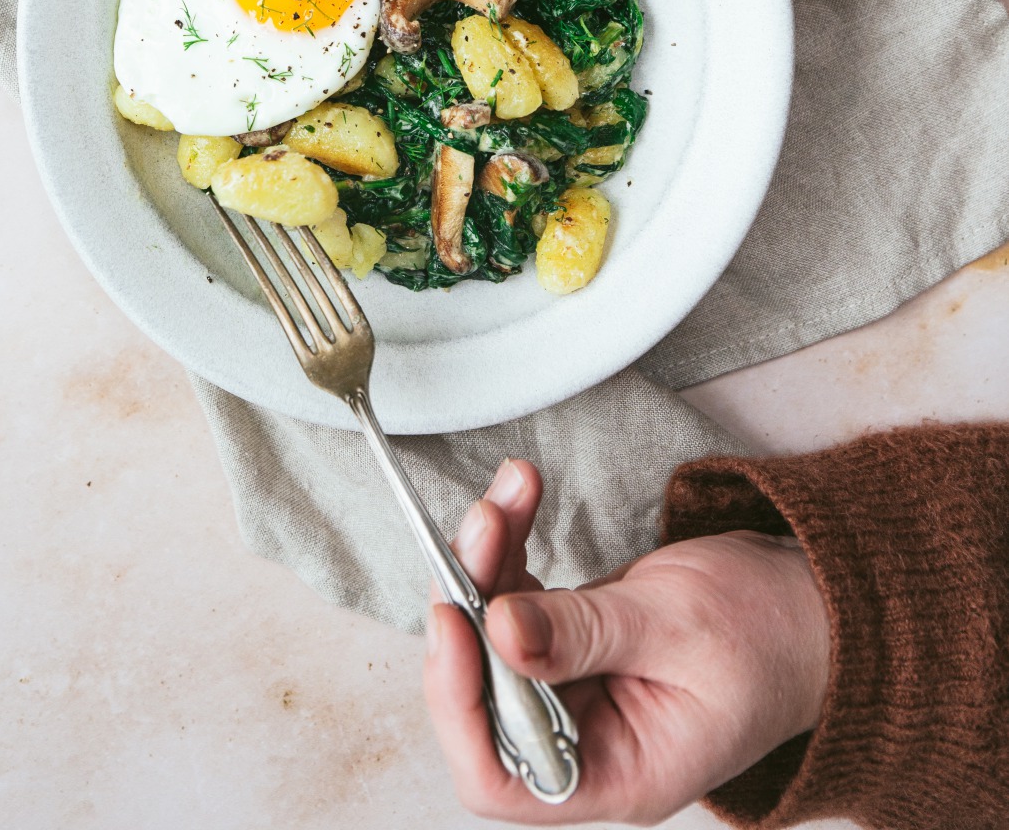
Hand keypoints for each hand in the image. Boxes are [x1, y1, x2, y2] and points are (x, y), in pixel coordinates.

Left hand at [423, 460, 829, 823]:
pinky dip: (512, 546)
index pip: (500, 775)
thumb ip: (585, 633)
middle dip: (473, 604)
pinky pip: (519, 598)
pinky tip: (520, 496)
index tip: (455, 618)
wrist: (815, 601)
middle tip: (483, 527)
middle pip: (484, 693)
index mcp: (616, 771)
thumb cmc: (771, 631)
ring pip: (494, 634)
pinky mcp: (576, 639)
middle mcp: (587, 740)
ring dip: (489, 559)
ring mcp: (577, 688)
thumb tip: (500, 632)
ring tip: (507, 495)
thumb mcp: (676, 626)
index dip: (461, 703)